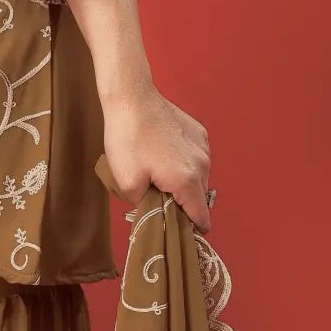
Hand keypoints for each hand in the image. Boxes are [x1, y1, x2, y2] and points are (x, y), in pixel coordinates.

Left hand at [100, 83, 212, 231]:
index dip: (190, 230)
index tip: (175, 232)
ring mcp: (203, 147)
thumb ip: (146, 206)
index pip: (202, 218)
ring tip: (156, 175)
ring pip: (197, 178)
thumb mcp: (128, 183)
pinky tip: (161, 155)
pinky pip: (195, 159)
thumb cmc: (128, 140)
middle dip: (181, 205)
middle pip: (198, 198)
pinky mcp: (198, 133)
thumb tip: (155, 212)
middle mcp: (202, 165)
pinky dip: (183, 164)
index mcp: (187, 181)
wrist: (132, 98)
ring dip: (181, 183)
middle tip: (155, 200)